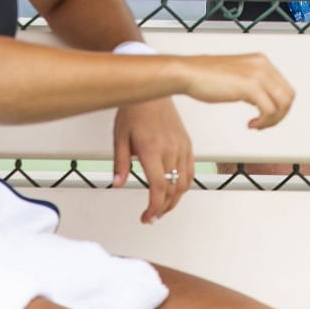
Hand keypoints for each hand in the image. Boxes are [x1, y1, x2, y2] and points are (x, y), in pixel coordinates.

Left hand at [113, 97, 192, 223]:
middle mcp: (170, 149)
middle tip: (152, 216)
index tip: (147, 216)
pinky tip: (176, 191)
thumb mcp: (119, 137)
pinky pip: (191, 170)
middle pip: (173, 189)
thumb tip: (118, 182)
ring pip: (184, 183)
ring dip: (174, 200)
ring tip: (163, 207)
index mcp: (152, 149)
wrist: (152, 91)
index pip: (159, 186)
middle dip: (163, 208)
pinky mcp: (187, 144)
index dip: (154, 207)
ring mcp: (181, 147)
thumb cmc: (135, 110)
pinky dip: (184, 185)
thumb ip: (121, 163)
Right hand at [180, 53, 294, 129]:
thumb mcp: (237, 75)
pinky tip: (251, 124)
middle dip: (279, 115)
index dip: (279, 106)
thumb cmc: (206, 76)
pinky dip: (263, 122)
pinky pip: (269, 110)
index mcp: (261, 61)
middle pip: (288, 96)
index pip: (285, 87)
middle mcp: (262, 65)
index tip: (267, 116)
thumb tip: (263, 99)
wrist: (188, 73)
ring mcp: (257, 74)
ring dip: (272, 120)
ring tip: (258, 125)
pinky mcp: (250, 86)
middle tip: (265, 124)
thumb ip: (253, 83)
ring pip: (282, 104)